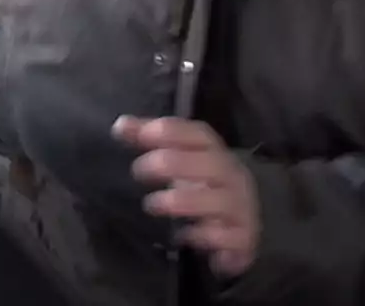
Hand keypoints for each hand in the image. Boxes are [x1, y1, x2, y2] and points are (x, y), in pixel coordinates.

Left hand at [113, 116, 259, 275]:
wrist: (244, 220)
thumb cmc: (202, 182)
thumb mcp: (178, 158)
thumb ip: (149, 140)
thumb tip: (120, 125)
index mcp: (215, 151)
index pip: (198, 134)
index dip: (169, 131)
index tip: (139, 135)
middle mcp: (232, 176)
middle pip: (210, 164)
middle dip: (172, 164)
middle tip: (137, 170)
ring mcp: (240, 207)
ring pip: (217, 201)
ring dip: (181, 201)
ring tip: (151, 204)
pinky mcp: (243, 238)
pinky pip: (224, 236)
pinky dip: (201, 236)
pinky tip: (180, 236)